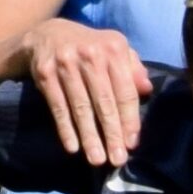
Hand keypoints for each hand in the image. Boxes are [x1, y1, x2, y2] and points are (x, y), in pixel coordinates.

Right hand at [21, 17, 150, 165]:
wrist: (48, 34)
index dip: (129, 119)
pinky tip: (73, 147)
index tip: (131, 143)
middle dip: (112, 133)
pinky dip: (65, 128)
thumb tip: (147, 88)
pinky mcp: (45, 73)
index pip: (125, 90)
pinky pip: (58, 106)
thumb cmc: (91, 49)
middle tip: (117, 159)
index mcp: (113, 48)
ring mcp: (66, 63)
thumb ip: (133, 69)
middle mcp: (90, 53)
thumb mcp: (114, 51)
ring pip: (81, 107)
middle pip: (104, 101)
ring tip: (97, 159)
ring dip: (89, 136)